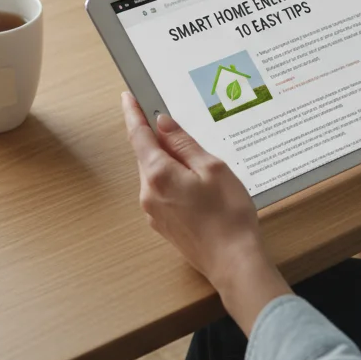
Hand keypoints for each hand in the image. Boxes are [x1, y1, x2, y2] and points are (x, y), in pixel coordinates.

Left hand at [121, 93, 290, 333]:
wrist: (233, 262)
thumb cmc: (228, 215)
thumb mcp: (212, 168)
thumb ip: (184, 144)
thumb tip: (163, 124)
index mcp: (158, 174)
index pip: (139, 135)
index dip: (133, 114)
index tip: (128, 97)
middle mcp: (148, 193)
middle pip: (147, 155)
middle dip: (159, 139)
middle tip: (180, 127)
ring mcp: (153, 212)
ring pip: (156, 174)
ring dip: (170, 162)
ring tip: (202, 165)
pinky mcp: (162, 225)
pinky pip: (162, 192)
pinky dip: (174, 181)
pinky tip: (198, 187)